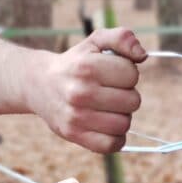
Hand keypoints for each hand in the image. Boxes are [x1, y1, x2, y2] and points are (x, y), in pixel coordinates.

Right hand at [35, 28, 146, 152]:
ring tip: (107, 107)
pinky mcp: (73, 135)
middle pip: (132, 101)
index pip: (132, 74)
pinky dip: (115, 138)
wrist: (39, 84)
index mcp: (87, 67)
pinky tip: (107, 126)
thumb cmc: (75, 63)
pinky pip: (111, 144)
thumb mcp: (95, 41)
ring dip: (121, 116)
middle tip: (110, 91)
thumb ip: (122, 38)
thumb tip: (142, 55)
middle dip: (126, 95)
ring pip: (124, 124)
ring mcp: (76, 116)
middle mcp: (80, 92)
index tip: (113, 73)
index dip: (127, 73)